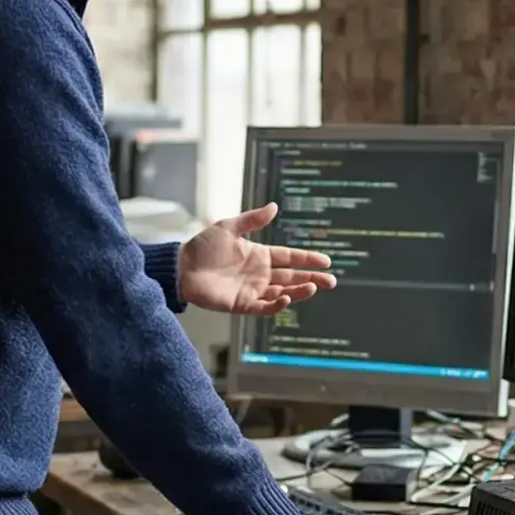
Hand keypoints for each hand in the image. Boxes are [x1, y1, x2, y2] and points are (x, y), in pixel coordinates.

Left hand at [178, 202, 335, 315]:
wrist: (182, 267)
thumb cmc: (203, 246)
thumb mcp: (229, 227)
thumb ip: (252, 220)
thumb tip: (274, 207)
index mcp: (259, 255)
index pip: (290, 257)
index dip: (308, 259)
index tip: (326, 260)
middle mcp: (259, 274)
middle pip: (292, 277)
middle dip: (312, 278)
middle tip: (332, 281)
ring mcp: (252, 290)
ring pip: (283, 293)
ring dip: (299, 291)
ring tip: (314, 287)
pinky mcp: (242, 304)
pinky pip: (264, 307)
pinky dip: (277, 305)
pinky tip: (287, 298)